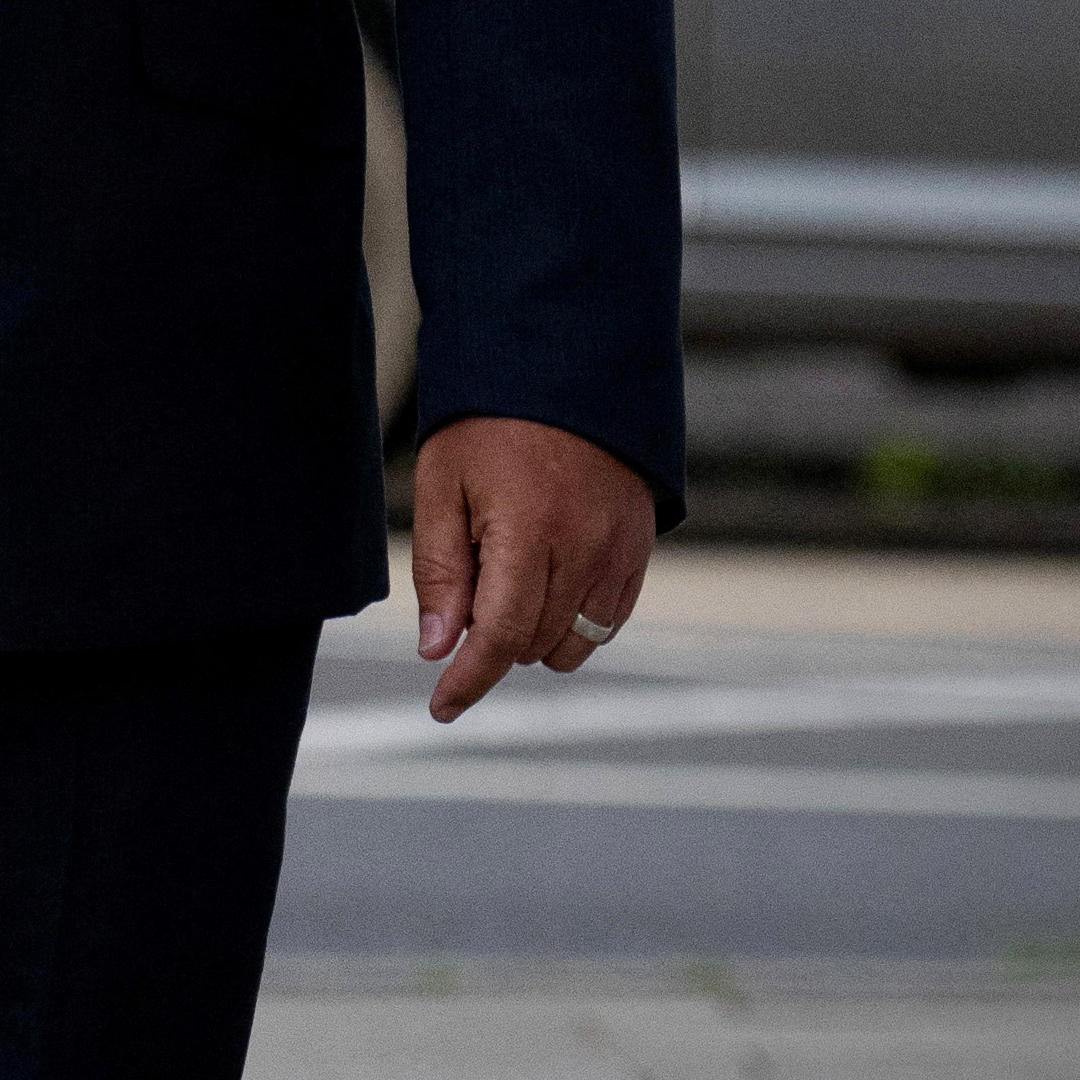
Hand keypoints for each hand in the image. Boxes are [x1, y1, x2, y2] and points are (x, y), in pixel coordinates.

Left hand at [411, 416, 654, 720]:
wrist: (564, 370)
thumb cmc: (487, 425)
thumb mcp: (442, 485)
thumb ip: (441, 571)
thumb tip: (439, 649)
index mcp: (528, 530)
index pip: (501, 635)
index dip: (469, 680)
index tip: (441, 708)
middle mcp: (584, 549)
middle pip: (533, 644)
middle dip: (491, 639)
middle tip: (468, 588)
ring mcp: (620, 551)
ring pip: (574, 644)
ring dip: (533, 635)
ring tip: (506, 575)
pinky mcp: (640, 549)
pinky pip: (607, 621)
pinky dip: (572, 622)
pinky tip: (544, 583)